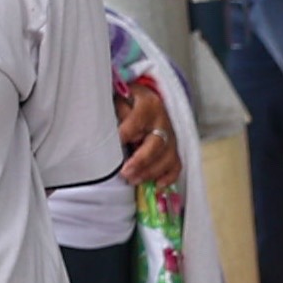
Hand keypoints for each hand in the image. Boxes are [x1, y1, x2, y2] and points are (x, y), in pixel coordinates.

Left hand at [116, 78, 181, 192]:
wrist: (148, 99)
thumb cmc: (131, 101)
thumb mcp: (121, 97)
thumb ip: (116, 111)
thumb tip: (106, 126)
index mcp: (149, 105)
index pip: (136, 122)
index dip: (124, 135)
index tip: (112, 145)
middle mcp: (163, 122)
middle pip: (156, 144)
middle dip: (141, 161)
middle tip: (125, 172)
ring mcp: (171, 136)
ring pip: (167, 158)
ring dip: (150, 172)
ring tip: (133, 180)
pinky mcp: (173, 149)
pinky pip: (176, 165)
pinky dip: (168, 177)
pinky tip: (157, 184)